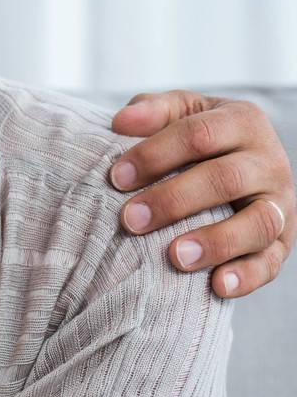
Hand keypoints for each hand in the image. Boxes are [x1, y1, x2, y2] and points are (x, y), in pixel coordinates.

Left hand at [108, 90, 293, 296]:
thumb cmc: (195, 138)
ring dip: (216, 242)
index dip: (156, 154)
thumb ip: (154, 110)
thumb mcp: (180, 113)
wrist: (238, 163)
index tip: (116, 177)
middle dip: (174, 200)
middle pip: (225, 179)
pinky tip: (217, 285)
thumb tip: (121, 121)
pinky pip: (271, 262)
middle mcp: (268, 162)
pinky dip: (247, 276)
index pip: (200, 134)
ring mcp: (280, 205)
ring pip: (258, 224)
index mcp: (242, 122)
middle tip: (129, 220)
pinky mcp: (282, 243)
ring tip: (174, 257)